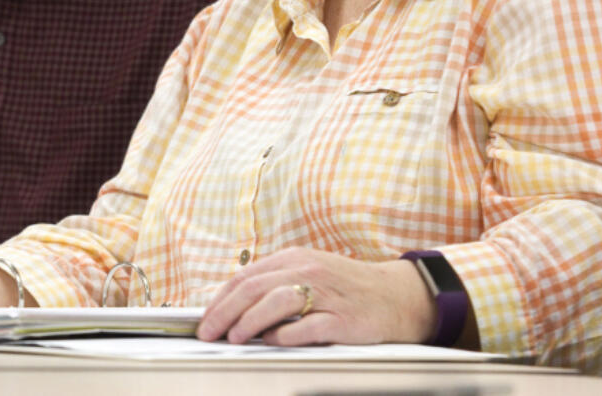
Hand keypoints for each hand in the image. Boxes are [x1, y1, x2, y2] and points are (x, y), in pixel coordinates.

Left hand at [195, 247, 434, 345]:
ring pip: (277, 302)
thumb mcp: (309, 273)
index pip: (245, 276)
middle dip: (224, 311)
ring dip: (250, 320)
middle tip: (209, 332)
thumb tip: (234, 305)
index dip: (220, 299)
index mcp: (294, 259)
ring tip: (234, 337)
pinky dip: (286, 335)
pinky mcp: (342, 318)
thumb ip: (276, 284)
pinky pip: (308, 326)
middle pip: (254, 287)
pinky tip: (273, 342)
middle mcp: (307, 271)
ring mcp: (325, 294)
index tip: (204, 319)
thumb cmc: (347, 288)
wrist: (396, 296)